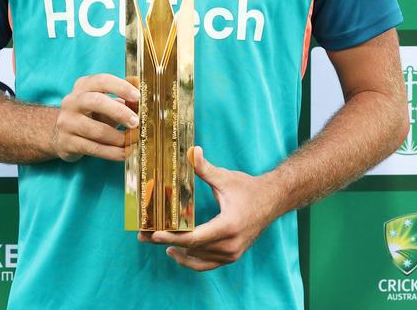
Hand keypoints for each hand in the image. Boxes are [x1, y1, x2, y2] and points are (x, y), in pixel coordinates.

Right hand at [51, 74, 139, 162]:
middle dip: (119, 112)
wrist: (62, 135)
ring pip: (96, 130)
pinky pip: (94, 148)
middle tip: (136, 122)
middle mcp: (72, 101)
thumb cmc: (90, 116)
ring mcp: (67, 122)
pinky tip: (125, 153)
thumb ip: (121, 101)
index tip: (137, 97)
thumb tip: (141, 102)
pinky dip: (113, 152)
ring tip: (133, 140)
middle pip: (96, 102)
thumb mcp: (104, 104)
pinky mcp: (67, 142)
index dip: (121, 87)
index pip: (102, 80)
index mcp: (82, 86)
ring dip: (119, 138)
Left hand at [138, 147, 280, 270]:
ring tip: (155, 241)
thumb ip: (206, 169)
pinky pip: (207, 264)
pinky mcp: (232, 256)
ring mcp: (232, 253)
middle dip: (166, 242)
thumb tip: (191, 151)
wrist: (273, 201)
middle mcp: (230, 244)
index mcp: (228, 226)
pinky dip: (191, 260)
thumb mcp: (226, 178)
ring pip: (198, 258)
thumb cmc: (249, 189)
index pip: (194, 238)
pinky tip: (176, 252)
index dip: (171, 237)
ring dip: (177, 251)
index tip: (153, 235)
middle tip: (143, 236)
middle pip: (192, 248)